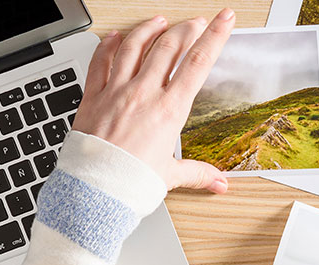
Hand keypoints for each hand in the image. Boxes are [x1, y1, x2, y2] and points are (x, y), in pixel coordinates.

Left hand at [72, 10, 235, 193]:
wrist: (94, 191)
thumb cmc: (130, 184)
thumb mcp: (170, 176)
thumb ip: (197, 173)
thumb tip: (219, 183)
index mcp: (169, 111)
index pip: (198, 63)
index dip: (215, 36)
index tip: (224, 19)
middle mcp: (144, 94)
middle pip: (169, 47)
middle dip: (186, 29)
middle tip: (195, 22)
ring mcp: (117, 92)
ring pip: (135, 46)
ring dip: (150, 29)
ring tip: (160, 21)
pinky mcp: (93, 97)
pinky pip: (101, 62)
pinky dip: (109, 45)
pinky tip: (114, 37)